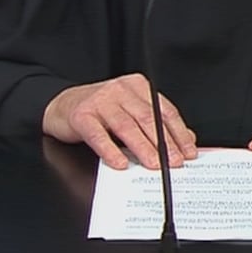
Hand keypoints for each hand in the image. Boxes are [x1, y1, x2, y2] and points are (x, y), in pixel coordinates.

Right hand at [42, 73, 197, 170]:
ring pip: (127, 127)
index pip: (164, 110)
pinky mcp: (82, 115)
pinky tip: (120, 163)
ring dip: (143, 149)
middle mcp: (120, 90)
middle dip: (164, 143)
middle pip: (148, 119)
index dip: (178, 132)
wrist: (62, 104)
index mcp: (137, 87)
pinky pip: (99, 136)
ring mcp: (100, 101)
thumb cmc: (100, 110)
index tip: (189, 151)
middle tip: (175, 162)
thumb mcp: (131, 111)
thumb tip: (186, 139)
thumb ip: (156, 123)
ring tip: (153, 165)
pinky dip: (111, 151)